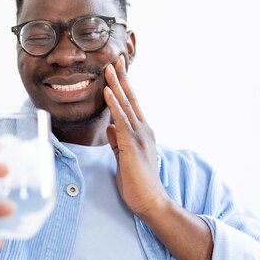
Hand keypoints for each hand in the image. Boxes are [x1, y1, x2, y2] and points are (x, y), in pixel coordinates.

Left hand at [104, 55, 166, 216]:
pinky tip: (108, 91)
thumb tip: (110, 128)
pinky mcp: (132, 145)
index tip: (117, 69)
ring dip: (117, 84)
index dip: (124, 86)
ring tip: (109, 67)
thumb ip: (118, 142)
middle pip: (131, 98)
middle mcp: (143, 130)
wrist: (151, 202)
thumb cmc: (137, 183)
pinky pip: (121, 120)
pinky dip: (114, 104)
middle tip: (116, 57)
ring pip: (126, 105)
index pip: (131, 104)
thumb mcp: (124, 158)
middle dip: (122, 77)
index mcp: (141, 132)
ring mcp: (139, 136)